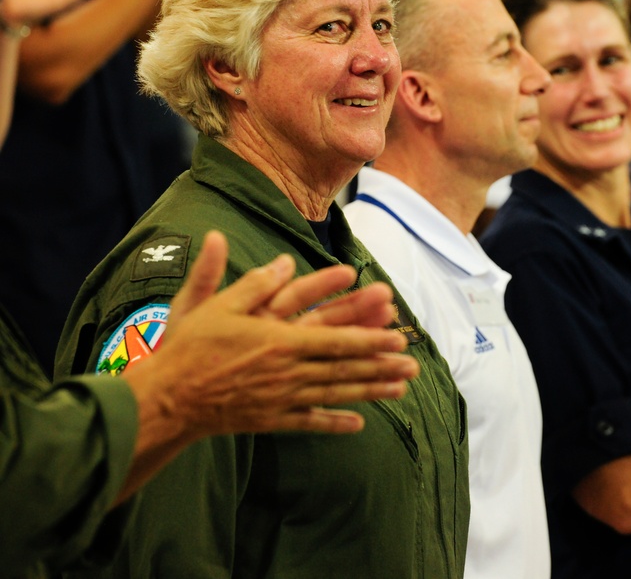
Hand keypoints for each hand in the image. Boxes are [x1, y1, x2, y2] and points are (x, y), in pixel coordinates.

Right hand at [123, 231, 418, 438]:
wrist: (164, 399)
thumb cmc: (188, 347)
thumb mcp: (215, 304)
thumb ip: (253, 282)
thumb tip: (283, 259)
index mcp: (279, 340)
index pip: (336, 340)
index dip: (370, 339)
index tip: (398, 337)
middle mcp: (287, 372)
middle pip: (344, 369)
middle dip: (381, 367)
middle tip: (414, 366)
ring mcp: (281, 399)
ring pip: (335, 395)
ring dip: (370, 392)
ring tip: (400, 390)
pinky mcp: (270, 419)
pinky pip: (309, 422)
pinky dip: (335, 423)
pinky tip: (359, 425)